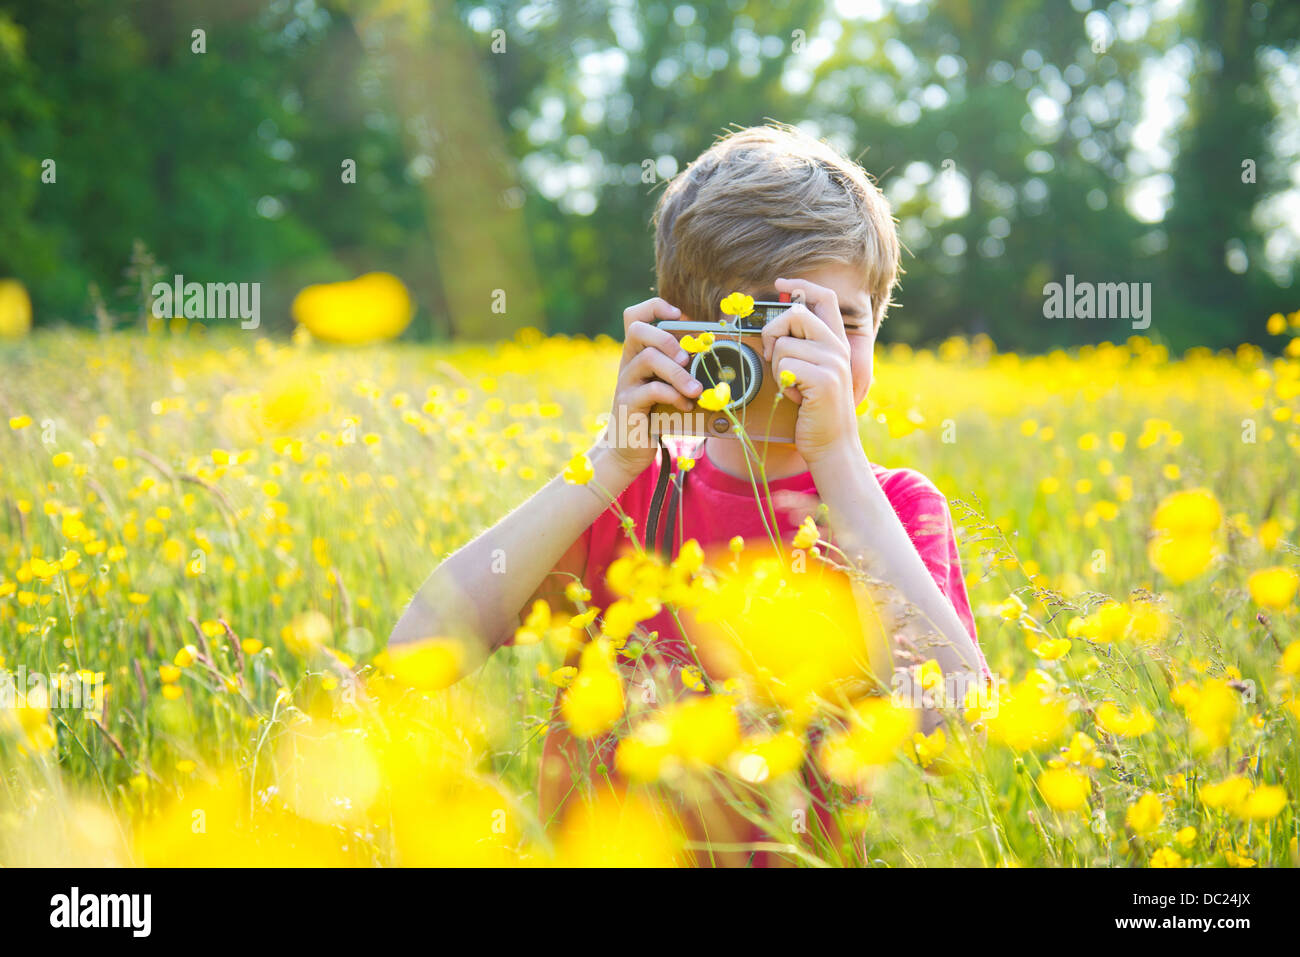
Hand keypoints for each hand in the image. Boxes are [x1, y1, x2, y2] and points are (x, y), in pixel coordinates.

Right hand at [595, 297, 703, 477]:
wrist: (628, 449)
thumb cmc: (653, 414)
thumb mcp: (665, 387)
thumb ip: (678, 370)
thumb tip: (712, 357)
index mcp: (637, 354)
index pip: (634, 316)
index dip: (655, 307)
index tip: (679, 315)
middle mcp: (628, 364)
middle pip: (637, 330)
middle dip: (666, 338)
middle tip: (686, 357)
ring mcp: (625, 384)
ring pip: (647, 359)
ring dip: (678, 373)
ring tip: (696, 389)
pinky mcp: (628, 405)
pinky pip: (650, 390)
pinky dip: (673, 396)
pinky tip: (685, 406)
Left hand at [759, 277, 862, 463]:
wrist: (833, 446)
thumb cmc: (816, 413)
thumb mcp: (814, 375)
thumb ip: (803, 350)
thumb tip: (775, 329)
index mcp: (837, 343)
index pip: (824, 299)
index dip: (802, 285)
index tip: (782, 282)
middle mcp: (838, 348)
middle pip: (795, 315)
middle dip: (773, 333)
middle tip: (775, 358)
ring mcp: (833, 362)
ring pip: (784, 344)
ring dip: (778, 368)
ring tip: (794, 387)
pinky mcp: (823, 378)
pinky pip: (785, 365)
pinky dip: (783, 384)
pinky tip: (797, 398)